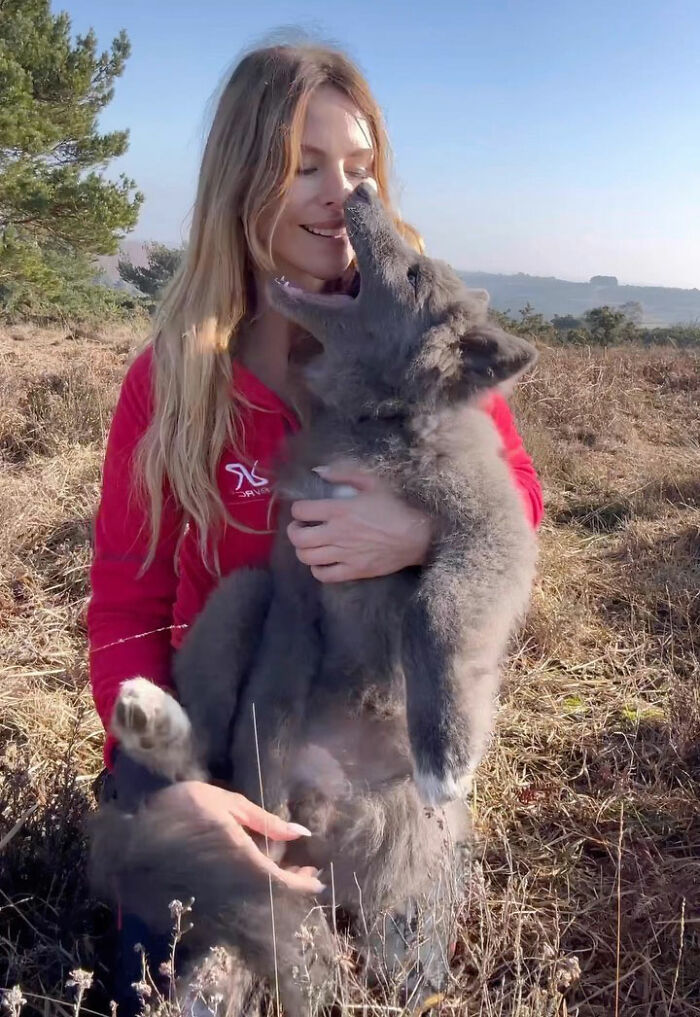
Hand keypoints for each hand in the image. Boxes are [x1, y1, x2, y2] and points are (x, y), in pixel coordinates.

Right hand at [148, 781, 324, 894]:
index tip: (319, 882)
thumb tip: (299, 833)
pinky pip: (234, 899)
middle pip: (269, 896)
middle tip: (307, 872)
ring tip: (287, 870)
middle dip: (291, 885)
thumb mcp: (227, 803)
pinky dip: (252, 888)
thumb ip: (264, 820)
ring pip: (253, 899)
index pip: (279, 883)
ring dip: (273, 887)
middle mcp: (229, 884)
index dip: (302, 886)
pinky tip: (257, 872)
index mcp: (239, 859)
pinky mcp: (200, 899)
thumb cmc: (184, 806)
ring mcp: (214, 894)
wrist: (134, 830)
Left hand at [288, 462, 432, 582]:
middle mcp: (337, 534)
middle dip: (293, 531)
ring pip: (306, 557)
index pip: (301, 511)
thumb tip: (319, 471)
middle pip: (298, 538)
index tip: (304, 509)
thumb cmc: (397, 506)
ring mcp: (345, 555)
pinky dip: (317, 569)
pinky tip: (322, 560)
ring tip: (310, 543)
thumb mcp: (374, 482)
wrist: (419, 535)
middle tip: (300, 527)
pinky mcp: (354, 571)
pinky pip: (324, 575)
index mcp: (340, 510)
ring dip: (303, 549)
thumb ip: (344, 474)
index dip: (297, 509)